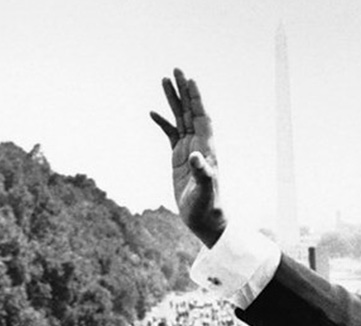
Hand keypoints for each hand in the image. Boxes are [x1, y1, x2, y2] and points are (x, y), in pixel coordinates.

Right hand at [151, 69, 225, 247]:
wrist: (206, 220)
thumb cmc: (208, 207)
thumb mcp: (205, 191)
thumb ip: (202, 173)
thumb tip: (195, 157)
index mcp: (207, 148)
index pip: (202, 116)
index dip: (196, 98)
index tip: (190, 80)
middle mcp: (199, 144)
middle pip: (191, 111)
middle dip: (183, 91)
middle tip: (175, 69)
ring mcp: (188, 150)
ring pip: (180, 119)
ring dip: (173, 100)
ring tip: (164, 80)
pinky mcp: (179, 158)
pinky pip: (170, 134)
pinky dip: (162, 122)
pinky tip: (153, 113)